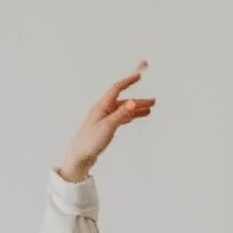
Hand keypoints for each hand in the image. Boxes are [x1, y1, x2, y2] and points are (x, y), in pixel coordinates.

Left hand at [56, 64, 153, 180]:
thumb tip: (133, 102)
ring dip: (136, 109)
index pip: (116, 88)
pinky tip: (136, 117)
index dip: (128, 81)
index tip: (139, 75)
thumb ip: (121, 114)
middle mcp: (102, 110)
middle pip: (124, 101)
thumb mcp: (107, 127)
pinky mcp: (104, 127)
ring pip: (123, 110)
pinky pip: (120, 118)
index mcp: (101, 106)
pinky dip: (130, 116)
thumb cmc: (90, 141)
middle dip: (139, 100)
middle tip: (154, 102)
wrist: (79, 156)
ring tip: (150, 110)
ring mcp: (103, 118)